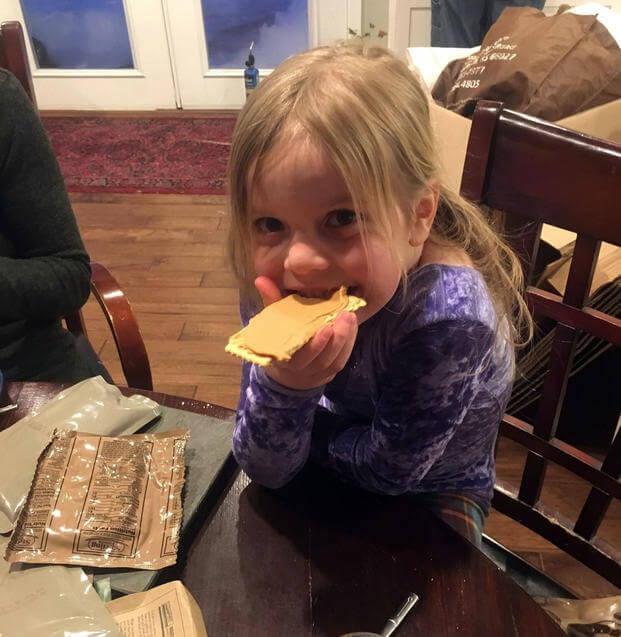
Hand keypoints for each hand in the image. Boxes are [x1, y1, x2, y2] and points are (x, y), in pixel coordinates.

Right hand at [254, 276, 357, 390]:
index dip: (316, 345)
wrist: (288, 370)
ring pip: (334, 360)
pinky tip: (352, 325)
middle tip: (344, 315)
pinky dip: (349, 343)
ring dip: (346, 338)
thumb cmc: (281, 338)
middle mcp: (302, 369)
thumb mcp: (273, 321)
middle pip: (322, 358)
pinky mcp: (331, 371)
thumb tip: (260, 279)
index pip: (301, 356)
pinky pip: (342, 359)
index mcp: (285, 358)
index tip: (326, 327)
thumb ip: (271, 301)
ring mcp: (318, 372)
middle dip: (337, 338)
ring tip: (350, 316)